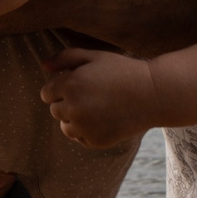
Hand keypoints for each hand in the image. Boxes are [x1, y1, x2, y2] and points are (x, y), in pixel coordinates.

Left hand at [40, 46, 157, 147]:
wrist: (153, 94)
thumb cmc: (123, 71)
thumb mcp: (95, 56)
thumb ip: (66, 57)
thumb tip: (43, 65)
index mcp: (69, 84)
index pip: (46, 94)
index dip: (61, 88)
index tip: (78, 85)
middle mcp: (73, 108)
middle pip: (55, 110)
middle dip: (67, 103)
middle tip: (92, 96)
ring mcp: (84, 127)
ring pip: (65, 127)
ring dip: (74, 119)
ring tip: (97, 108)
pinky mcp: (95, 141)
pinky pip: (80, 138)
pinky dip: (88, 131)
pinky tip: (105, 119)